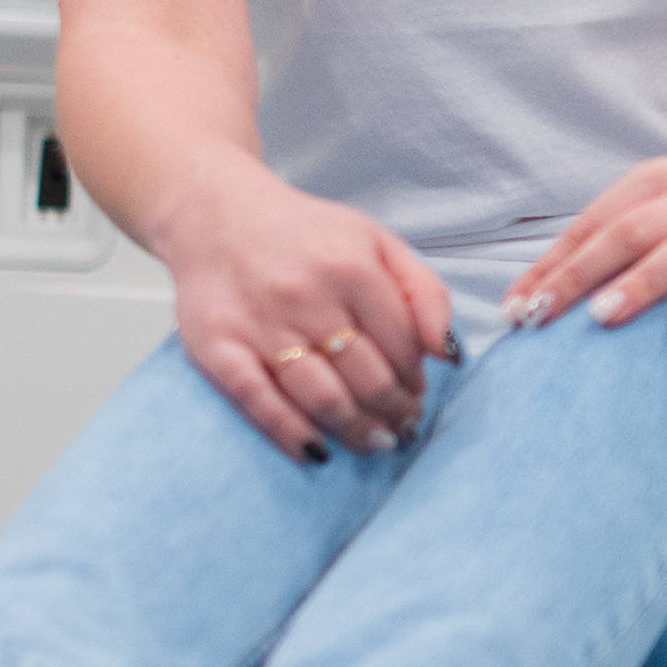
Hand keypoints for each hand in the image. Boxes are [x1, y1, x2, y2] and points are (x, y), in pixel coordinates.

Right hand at [156, 160, 451, 457]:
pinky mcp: (217, 347)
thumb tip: (450, 354)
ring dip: (356, 431)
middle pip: (368, 379)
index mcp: (352, 268)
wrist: (217, 214)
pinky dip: (291, 435)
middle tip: (400, 429)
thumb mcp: (377, 242)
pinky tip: (315, 451)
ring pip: (323, 398)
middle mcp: (308, 296)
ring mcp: (261, 325)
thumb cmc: (305, 235)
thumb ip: (424, 292)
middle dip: (393, 413)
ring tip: (372, 443)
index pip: (403, 347)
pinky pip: (259, 404)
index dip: (416, 381)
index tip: (416, 396)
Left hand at [506, 155, 666, 337]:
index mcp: (658, 183)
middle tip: (541, 313)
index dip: (551, 264)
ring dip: (641, 282)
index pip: (594, 223)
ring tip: (601, 315)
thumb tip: (530, 301)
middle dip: (580, 273)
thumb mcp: (658, 220)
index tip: (515, 307)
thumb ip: (606, 250)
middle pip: (630, 231)